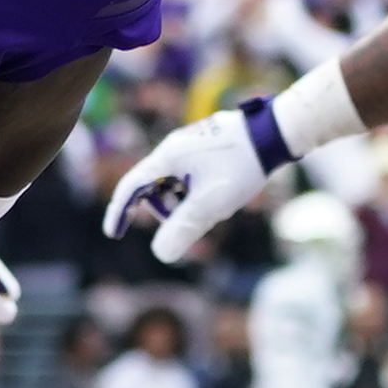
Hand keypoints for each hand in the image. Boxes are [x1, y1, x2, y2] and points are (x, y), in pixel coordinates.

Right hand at [103, 108, 272, 261]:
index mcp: (167, 157)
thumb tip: (161, 254)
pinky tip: (224, 192)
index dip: (119, 212)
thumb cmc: (241, 166)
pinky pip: (192, 177)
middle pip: (156, 189)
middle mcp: (173, 148)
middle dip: (171, 210)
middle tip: (201, 218)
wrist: (273, 133)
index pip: (132, 187)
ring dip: (189, 202)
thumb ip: (184, 228)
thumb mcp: (211, 204)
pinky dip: (200, 192)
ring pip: (176, 185)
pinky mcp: (206, 148)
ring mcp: (190, 146)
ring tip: (219, 202)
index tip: (113, 233)